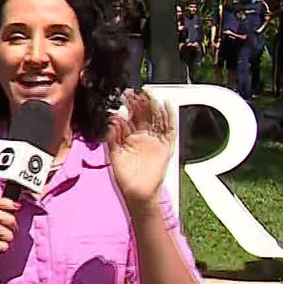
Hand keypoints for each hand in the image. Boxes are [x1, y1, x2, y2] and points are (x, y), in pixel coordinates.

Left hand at [106, 90, 175, 208]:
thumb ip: (113, 136)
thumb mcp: (114, 153)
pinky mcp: (166, 146)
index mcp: (130, 136)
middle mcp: (144, 136)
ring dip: (155, 106)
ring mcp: (156, 140)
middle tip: (138, 91)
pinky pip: (169, 129)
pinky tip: (166, 106)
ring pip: (157, 118)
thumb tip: (113, 119)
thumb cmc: (125, 176)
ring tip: (151, 94)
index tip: (126, 94)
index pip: (132, 116)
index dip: (130, 105)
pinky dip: (169, 117)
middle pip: (145, 114)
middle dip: (142, 102)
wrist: (137, 192)